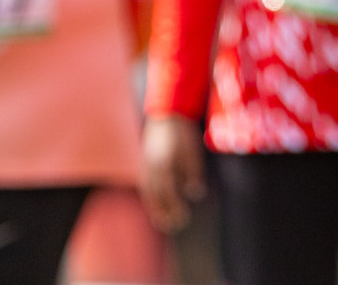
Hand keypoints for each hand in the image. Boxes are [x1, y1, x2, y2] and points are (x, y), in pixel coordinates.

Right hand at [140, 115, 206, 232]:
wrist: (167, 112)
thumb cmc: (183, 133)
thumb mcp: (193, 153)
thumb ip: (193, 174)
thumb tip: (194, 194)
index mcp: (164, 166)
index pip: (169, 194)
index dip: (175, 208)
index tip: (183, 218)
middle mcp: (151, 168)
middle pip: (156, 196)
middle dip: (164, 212)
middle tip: (172, 226)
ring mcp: (145, 164)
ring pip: (147, 191)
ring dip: (153, 207)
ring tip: (159, 220)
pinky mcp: (143, 160)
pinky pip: (144, 183)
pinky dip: (148, 196)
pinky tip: (153, 201)